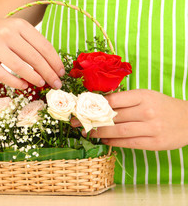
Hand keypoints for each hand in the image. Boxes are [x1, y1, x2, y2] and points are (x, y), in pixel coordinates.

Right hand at [0, 15, 64, 88]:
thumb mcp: (16, 29)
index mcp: (20, 25)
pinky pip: (3, 74)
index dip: (55, 61)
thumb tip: (52, 65)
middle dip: (49, 73)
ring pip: (20, 67)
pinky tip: (24, 86)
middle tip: (56, 84)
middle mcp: (7, 33)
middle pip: (34, 58)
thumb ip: (32, 42)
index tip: (61, 72)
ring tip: (42, 84)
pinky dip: (16, 83)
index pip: (44, 46)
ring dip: (34, 78)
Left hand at [71, 89, 187, 149]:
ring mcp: (151, 128)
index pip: (113, 99)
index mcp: (143, 96)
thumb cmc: (163, 106)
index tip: (80, 107)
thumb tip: (98, 103)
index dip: (93, 104)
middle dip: (91, 119)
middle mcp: (146, 111)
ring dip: (99, 133)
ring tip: (86, 133)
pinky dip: (112, 142)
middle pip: (113, 116)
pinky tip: (103, 141)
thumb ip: (125, 99)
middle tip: (76, 121)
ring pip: (118, 131)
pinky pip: (128, 143)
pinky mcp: (154, 143)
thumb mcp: (146, 96)